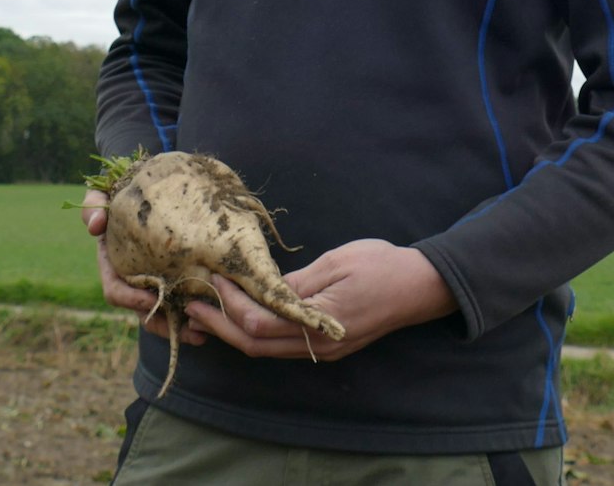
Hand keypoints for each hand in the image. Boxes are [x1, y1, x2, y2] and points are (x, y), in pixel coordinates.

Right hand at [81, 188, 208, 346]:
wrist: (151, 189)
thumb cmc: (123, 193)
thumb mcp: (104, 194)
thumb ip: (94, 204)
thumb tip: (95, 226)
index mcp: (112, 264)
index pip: (116, 291)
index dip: (131, 299)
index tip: (152, 300)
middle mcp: (132, 280)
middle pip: (143, 312)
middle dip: (162, 324)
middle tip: (188, 328)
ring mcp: (152, 283)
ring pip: (163, 316)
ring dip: (180, 328)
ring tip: (203, 334)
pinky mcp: (173, 281)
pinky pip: (180, 306)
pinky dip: (192, 316)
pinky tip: (211, 323)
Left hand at [182, 239, 455, 361]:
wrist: (420, 287)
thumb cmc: (381, 266)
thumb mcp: (335, 262)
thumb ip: (295, 282)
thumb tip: (258, 288)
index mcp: (319, 322)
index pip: (259, 323)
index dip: (230, 305)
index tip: (214, 280)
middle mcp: (317, 345)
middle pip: (255, 345)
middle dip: (220, 326)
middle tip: (193, 306)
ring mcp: (322, 349)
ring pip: (265, 350)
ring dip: (234, 333)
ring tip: (208, 313)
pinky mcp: (326, 346)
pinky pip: (280, 346)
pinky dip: (255, 333)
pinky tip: (243, 315)